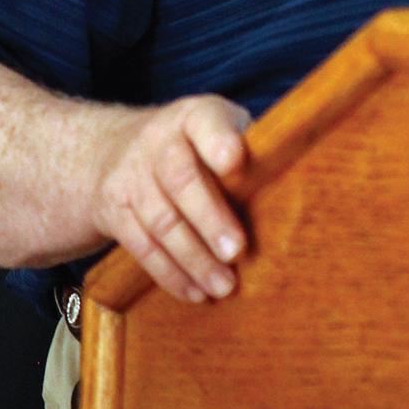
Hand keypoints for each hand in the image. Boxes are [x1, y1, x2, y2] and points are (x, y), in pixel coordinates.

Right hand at [90, 95, 250, 302]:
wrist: (111, 149)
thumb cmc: (194, 143)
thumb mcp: (219, 127)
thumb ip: (250, 147)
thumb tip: (297, 183)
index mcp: (193, 116)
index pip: (205, 122)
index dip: (217, 140)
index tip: (235, 160)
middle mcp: (158, 142)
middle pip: (181, 180)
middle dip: (210, 218)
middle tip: (237, 250)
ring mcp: (132, 177)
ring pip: (161, 221)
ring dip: (194, 258)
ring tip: (224, 286)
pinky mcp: (115, 212)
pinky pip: (142, 246)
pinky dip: (170, 273)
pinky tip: (195, 292)